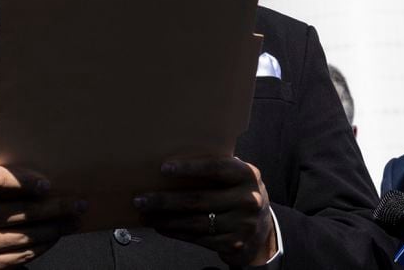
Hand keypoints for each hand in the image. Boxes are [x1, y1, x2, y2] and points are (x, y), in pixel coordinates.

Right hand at [0, 166, 86, 268]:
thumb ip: (11, 184)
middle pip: (23, 211)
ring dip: (56, 228)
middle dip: (56, 207)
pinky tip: (57, 235)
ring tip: (73, 221)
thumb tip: (51, 184)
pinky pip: (26, 253)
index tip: (47, 185)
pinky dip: (45, 244)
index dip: (24, 181)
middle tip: (79, 204)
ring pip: (29, 235)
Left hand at [134, 156, 276, 266]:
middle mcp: (248, 199)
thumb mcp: (236, 176)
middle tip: (141, 199)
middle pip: (198, 199)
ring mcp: (242, 224)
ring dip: (166, 219)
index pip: (216, 168)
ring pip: (195, 221)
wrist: (262, 230)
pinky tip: (162, 227)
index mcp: (247, 175)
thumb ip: (216, 167)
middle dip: (165, 200)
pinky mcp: (234, 244)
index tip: (164, 168)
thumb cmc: (238, 193)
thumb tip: (172, 159)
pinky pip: (198, 238)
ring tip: (146, 215)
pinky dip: (177, 233)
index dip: (189, 168)